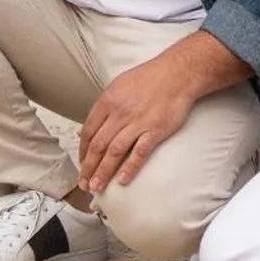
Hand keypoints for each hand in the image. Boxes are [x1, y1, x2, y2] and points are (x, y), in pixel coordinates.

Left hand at [76, 56, 199, 194]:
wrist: (177, 73)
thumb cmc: (149, 78)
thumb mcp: (119, 85)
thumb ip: (105, 106)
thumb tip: (91, 125)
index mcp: (108, 101)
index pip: (88, 131)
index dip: (82, 151)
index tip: (82, 164)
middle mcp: (119, 113)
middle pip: (98, 145)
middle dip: (88, 167)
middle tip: (84, 184)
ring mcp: (137, 123)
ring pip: (114, 152)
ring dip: (103, 172)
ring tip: (97, 187)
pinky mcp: (155, 130)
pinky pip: (139, 153)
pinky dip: (129, 168)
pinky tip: (122, 181)